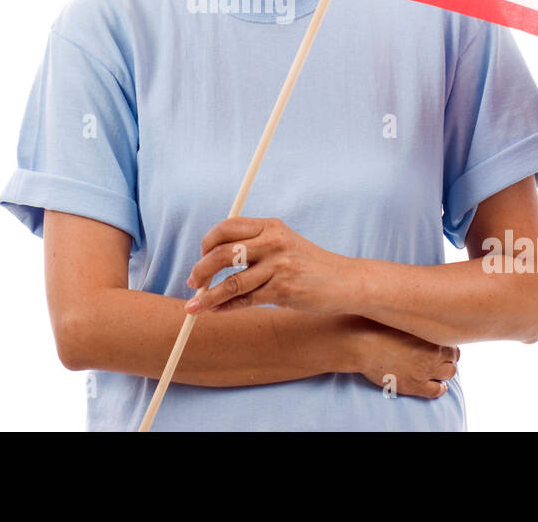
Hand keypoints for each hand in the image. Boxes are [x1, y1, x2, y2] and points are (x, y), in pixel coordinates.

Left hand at [184, 217, 349, 314]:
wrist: (345, 282)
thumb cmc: (309, 264)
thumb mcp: (284, 243)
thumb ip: (255, 244)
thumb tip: (213, 257)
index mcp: (271, 226)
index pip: (227, 227)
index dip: (208, 242)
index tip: (201, 256)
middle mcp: (273, 242)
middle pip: (223, 253)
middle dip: (201, 269)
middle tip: (192, 281)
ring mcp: (278, 267)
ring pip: (231, 282)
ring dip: (207, 296)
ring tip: (193, 306)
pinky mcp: (283, 291)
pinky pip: (245, 301)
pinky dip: (225, 307)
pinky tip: (214, 311)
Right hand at [351, 317, 458, 399]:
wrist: (361, 344)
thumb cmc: (375, 325)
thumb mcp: (400, 315)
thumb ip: (415, 315)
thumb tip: (420, 307)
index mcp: (431, 334)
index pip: (452, 340)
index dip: (447, 343)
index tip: (440, 343)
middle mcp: (433, 353)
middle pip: (453, 357)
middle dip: (448, 357)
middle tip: (439, 356)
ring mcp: (425, 370)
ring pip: (450, 373)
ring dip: (446, 371)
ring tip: (438, 369)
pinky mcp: (414, 385)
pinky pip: (436, 390)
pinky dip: (440, 388)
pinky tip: (438, 385)